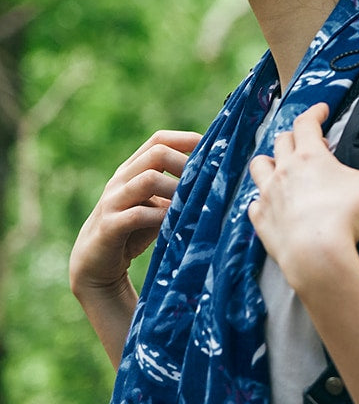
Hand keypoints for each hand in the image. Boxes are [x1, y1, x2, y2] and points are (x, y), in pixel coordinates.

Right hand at [69, 130, 200, 300]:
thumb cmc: (135, 229)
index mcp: (133, 168)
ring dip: (176, 189)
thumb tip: (218, 177)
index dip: (186, 140)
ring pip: (148, 179)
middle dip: (186, 163)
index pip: (159, 140)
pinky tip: (174, 222)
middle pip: (157, 153)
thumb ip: (178, 189)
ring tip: (193, 201)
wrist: (96, 263)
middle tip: (205, 180)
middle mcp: (121, 179)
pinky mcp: (109, 226)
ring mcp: (113, 201)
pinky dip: (160, 216)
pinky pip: (137, 214)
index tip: (213, 149)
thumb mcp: (158, 203)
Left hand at [248, 103, 358, 290]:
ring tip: (280, 166)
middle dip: (294, 137)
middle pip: (281, 141)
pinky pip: (254, 204)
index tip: (322, 110)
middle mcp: (284, 170)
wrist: (315, 255)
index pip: (306, 122)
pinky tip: (271, 205)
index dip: (315, 112)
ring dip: (269, 162)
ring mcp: (268, 195)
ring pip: (259, 166)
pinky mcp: (261, 220)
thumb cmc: (342, 217)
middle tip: (309, 143)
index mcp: (309, 156)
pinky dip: (262, 201)